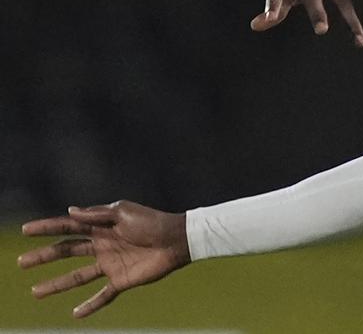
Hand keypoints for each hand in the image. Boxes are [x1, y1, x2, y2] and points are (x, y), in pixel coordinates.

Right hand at [18, 201, 190, 317]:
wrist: (178, 240)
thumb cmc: (152, 221)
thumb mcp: (123, 213)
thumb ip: (97, 214)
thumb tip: (70, 211)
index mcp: (101, 226)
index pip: (68, 227)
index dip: (47, 228)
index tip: (25, 230)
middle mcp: (102, 246)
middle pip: (66, 252)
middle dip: (44, 257)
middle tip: (20, 263)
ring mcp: (110, 264)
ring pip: (77, 277)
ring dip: (57, 285)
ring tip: (35, 292)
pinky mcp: (122, 280)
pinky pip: (103, 296)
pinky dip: (90, 306)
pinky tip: (75, 314)